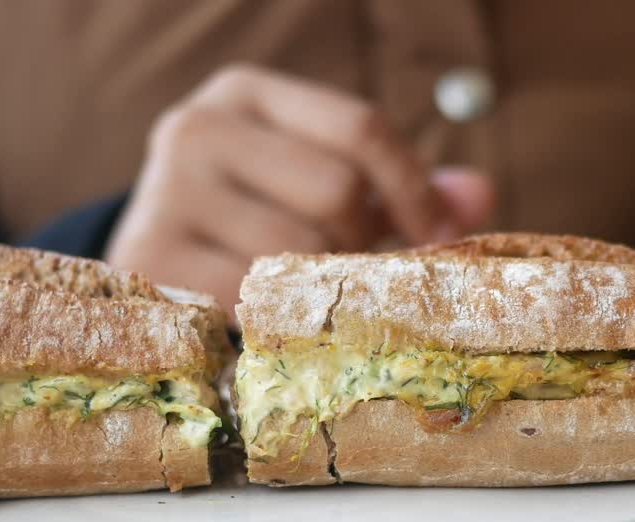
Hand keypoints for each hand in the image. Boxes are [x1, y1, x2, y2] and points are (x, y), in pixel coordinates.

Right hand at [106, 65, 494, 309]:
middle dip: (363, 240)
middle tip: (355, 267)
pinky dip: (280, 314)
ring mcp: (165, 191)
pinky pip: (257, 297)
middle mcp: (197, 127)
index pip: (360, 126)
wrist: (153, 253)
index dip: (414, 187)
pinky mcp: (153, 256)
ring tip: (308, 289)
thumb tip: (481, 196)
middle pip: (336, 190)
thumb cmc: (255, 211)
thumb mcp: (321, 179)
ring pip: (299, 249)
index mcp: (247, 93)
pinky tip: (271, 311)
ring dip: (322, 283)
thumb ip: (400, 187)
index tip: (438, 236)